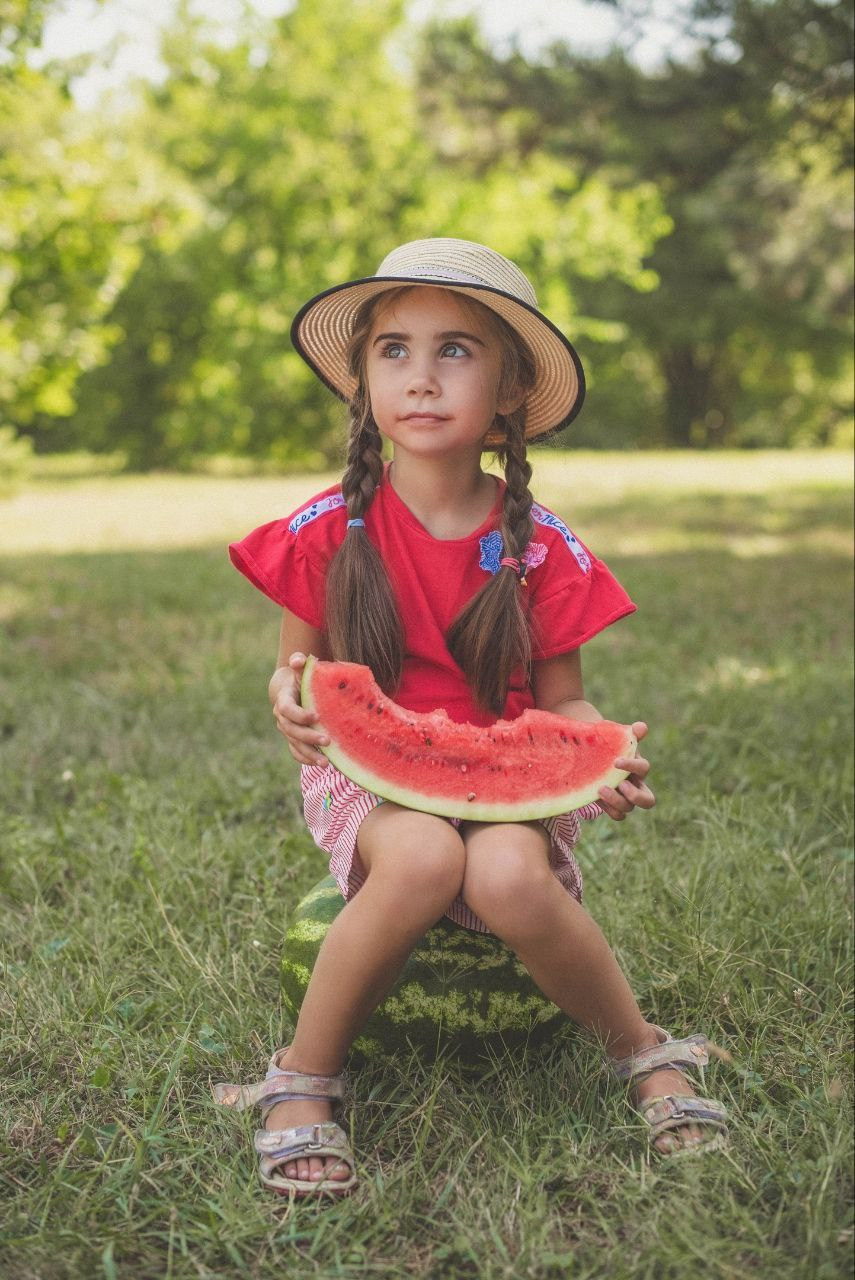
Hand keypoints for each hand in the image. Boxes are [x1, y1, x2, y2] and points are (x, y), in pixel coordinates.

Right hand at [271, 651, 329, 765]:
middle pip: (291, 730)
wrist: (289, 688)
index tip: (316, 716)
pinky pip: (295, 751)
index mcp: (283, 699)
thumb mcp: (299, 667)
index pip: (287, 709)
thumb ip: (299, 662)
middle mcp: (282, 717)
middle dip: (309, 736)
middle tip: (327, 740)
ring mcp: (286, 729)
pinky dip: (305, 759)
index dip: (299, 714)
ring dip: (309, 754)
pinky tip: (320, 764)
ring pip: (294, 744)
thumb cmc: (298, 676)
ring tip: (326, 762)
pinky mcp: (292, 738)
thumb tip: (298, 660)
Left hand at [598, 722, 655, 820]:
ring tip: (600, 789)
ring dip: (616, 801)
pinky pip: (616, 814)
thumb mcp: (617, 736)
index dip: (632, 766)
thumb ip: (631, 733)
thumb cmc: (608, 744)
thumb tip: (642, 727)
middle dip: (635, 796)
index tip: (615, 761)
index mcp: (638, 768)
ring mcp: (624, 798)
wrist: (591, 753)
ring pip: (628, 809)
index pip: (644, 768)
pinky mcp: (612, 805)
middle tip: (621, 785)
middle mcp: (635, 785)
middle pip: (648, 801)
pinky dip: (608, 808)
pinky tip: (595, 796)